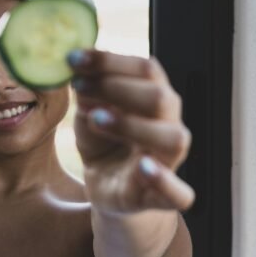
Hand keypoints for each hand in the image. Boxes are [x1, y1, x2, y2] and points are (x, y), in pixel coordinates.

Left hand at [68, 49, 194, 213]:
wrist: (110, 190)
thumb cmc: (104, 144)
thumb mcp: (90, 112)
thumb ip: (89, 90)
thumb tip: (77, 61)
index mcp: (156, 99)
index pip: (147, 69)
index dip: (111, 61)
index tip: (74, 58)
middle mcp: (168, 125)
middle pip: (161, 98)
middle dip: (118, 88)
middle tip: (80, 87)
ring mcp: (168, 161)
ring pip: (172, 138)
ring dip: (134, 125)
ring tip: (97, 120)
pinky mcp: (163, 197)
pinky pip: (180, 193)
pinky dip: (163, 179)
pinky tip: (143, 167)